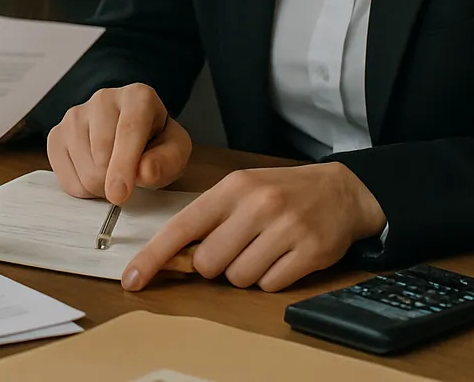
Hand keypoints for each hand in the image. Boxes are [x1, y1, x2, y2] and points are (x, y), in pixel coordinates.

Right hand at [47, 84, 191, 205]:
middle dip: (115, 181)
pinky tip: (95, 174)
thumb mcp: (175, 151)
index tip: (119, 195)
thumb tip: (144, 173)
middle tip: (130, 181)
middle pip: (101, 154)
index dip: (123, 165)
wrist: (132, 133)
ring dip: (100, 186)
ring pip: (83, 169)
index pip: (128, 130)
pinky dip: (82, 188)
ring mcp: (75, 115)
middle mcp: (103, 99)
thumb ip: (166, 162)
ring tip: (113, 174)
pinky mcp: (56, 134)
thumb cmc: (155, 142)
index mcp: (137, 97)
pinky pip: (64, 177)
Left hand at [122, 162, 386, 292]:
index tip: (133, 279)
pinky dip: (271, 280)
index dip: (154, 256)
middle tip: (234, 249)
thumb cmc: (280, 192)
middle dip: (215, 266)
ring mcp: (284, 229)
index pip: (183, 226)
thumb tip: (176, 255)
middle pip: (209, 262)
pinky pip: (271, 286)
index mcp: (232, 188)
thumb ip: (210, 218)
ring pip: (239, 278)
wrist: (340, 190)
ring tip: (262, 249)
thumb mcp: (241, 190)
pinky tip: (282, 258)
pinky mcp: (309, 252)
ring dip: (245, 273)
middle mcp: (256, 205)